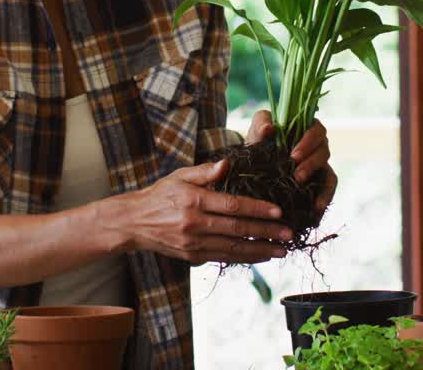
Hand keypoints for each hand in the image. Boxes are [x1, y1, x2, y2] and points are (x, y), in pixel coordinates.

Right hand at [116, 160, 290, 264]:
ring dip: (260, 250)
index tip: (279, 212)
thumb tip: (228, 164)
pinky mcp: (192, 256)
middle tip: (289, 234)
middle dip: (266, 232)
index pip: (233, 206)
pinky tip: (260, 256)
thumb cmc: (161, 194)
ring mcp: (193, 244)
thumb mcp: (180, 176)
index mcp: (194, 201)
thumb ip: (205, 171)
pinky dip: (243, 257)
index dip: (258, 209)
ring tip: (281, 250)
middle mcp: (195, 225)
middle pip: (238, 229)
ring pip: (233, 249)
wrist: (134, 222)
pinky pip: (223, 257)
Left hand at [246, 110, 338, 218]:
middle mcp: (317, 146)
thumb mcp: (257, 129)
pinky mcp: (318, 182)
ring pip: (329, 173)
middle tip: (297, 176)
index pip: (317, 130)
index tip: (294, 155)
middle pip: (324, 152)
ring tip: (307, 195)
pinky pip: (328, 190)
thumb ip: (261, 124)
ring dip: (322, 187)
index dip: (309, 142)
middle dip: (311, 164)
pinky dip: (325, 199)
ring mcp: (319, 165)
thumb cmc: (260, 139)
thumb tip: (269, 129)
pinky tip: (317, 211)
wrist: (255, 161)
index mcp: (306, 128)